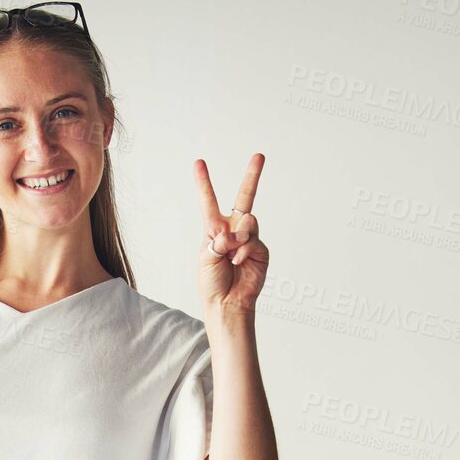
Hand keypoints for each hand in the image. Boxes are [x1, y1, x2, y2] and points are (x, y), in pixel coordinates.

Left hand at [195, 153, 268, 317]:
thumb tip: (240, 232)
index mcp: (214, 229)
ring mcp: (249, 239)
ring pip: (249, 221)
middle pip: (245, 197)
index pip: (209, 201)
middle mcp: (233, 230)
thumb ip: (220, 239)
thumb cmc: (212, 283)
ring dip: (239, 237)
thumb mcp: (206, 257)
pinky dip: (244, 251)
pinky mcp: (260, 251)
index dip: (204, 183)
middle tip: (260, 155)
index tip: (198, 163)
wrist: (226, 304)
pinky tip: (238, 262)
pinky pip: (253, 241)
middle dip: (253, 176)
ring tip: (231, 255)